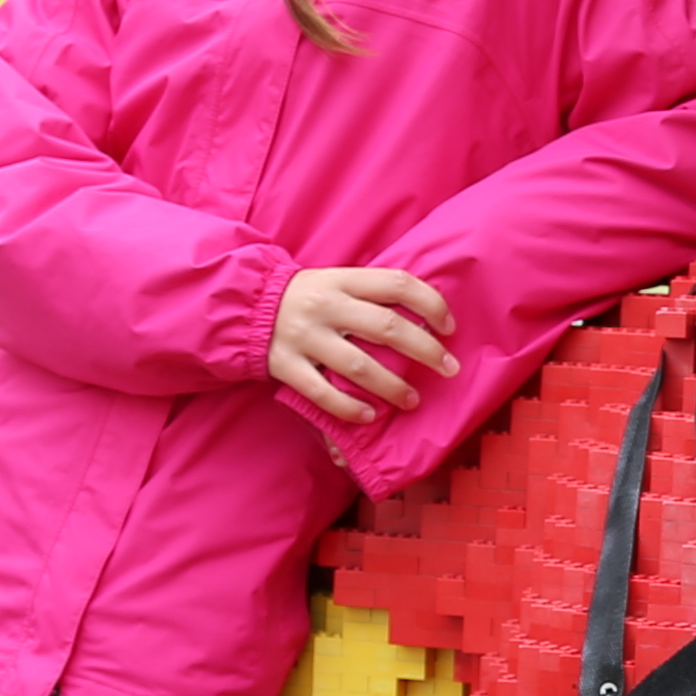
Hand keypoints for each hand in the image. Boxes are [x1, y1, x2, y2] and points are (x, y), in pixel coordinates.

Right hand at [273, 265, 458, 423]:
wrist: (247, 306)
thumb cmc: (308, 297)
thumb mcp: (337, 282)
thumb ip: (372, 294)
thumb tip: (425, 317)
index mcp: (343, 279)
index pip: (397, 283)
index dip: (430, 304)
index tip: (449, 327)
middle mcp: (326, 305)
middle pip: (386, 327)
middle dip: (426, 350)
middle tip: (448, 368)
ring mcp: (305, 336)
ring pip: (359, 366)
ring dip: (392, 386)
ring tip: (412, 399)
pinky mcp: (286, 365)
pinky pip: (322, 393)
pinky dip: (349, 408)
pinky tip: (370, 416)